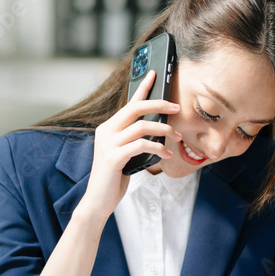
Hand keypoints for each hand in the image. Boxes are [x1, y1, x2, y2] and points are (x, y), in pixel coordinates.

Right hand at [78, 69, 181, 221]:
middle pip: (135, 108)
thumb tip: (158, 128)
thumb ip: (135, 140)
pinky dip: (158, 148)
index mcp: (108, 128)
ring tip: (176, 137)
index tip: (154, 74)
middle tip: (176, 107)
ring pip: (142, 126)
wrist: (98, 201)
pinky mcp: (113, 157)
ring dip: (163, 130)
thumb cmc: (114, 178)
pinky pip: (141, 145)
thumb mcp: (125, 154)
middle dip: (159, 104)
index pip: (128, 102)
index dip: (142, 87)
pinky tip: (166, 154)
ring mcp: (108, 143)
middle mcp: (105, 131)